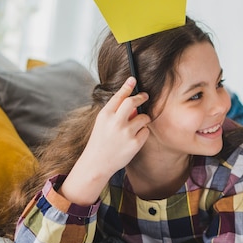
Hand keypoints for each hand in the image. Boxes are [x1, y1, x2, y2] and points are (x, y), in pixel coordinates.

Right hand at [60, 77, 150, 204]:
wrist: (96, 164)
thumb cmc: (101, 141)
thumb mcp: (102, 123)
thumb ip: (116, 112)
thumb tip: (135, 104)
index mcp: (105, 115)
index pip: (118, 96)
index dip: (127, 87)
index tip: (133, 79)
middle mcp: (115, 122)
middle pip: (133, 102)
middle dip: (141, 97)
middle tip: (145, 96)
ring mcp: (126, 133)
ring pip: (144, 117)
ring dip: (142, 119)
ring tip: (134, 127)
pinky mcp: (135, 143)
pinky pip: (146, 131)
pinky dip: (142, 133)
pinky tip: (133, 140)